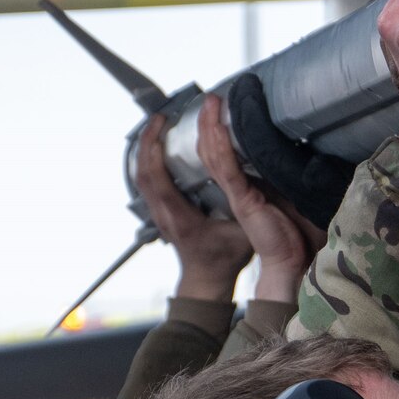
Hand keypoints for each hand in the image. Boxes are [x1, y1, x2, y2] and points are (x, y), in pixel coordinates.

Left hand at [132, 114, 251, 301]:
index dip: (155, 147)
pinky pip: (146, 183)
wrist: (206, 281)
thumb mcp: (242, 235)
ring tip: (158, 127)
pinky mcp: (160, 214)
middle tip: (160, 118)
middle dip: (147, 140)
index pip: (157, 177)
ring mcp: (158, 215)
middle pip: (142, 172)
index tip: (164, 124)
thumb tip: (259, 180)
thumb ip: (246, 210)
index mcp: (180, 217)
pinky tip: (160, 149)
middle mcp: (163, 215)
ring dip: (145, 150)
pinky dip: (149, 161)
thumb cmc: (223, 260)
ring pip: (140, 177)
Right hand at [193, 94, 319, 303]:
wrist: (294, 262)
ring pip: (214, 155)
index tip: (223, 106)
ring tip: (209, 104)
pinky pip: (226, 168)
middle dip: (209, 123)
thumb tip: (309, 148)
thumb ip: (290, 174)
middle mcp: (238, 189)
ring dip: (210, 127)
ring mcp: (238, 194)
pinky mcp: (243, 200)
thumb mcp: (293, 193)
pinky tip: (215, 126)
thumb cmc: (298, 233)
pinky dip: (219, 145)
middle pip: (213, 150)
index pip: (226, 153)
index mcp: (247, 187)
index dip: (220, 130)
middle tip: (210, 99)